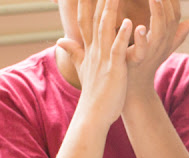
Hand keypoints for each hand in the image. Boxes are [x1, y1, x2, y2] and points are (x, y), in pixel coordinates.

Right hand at [57, 0, 133, 126]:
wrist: (94, 115)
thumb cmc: (93, 93)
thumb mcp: (82, 69)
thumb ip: (73, 52)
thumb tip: (59, 40)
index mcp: (89, 49)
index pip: (85, 18)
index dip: (85, 1)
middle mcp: (94, 50)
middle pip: (94, 17)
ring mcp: (103, 59)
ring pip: (105, 29)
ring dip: (110, 10)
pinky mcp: (114, 69)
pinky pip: (117, 49)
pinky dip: (123, 36)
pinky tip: (128, 22)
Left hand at [125, 0, 188, 91]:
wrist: (132, 90)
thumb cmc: (143, 65)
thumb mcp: (161, 48)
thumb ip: (176, 35)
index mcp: (165, 38)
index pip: (175, 13)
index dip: (173, 0)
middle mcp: (162, 44)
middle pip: (170, 18)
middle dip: (166, 0)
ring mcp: (151, 52)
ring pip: (160, 31)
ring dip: (158, 13)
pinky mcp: (136, 61)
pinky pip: (141, 49)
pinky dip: (141, 38)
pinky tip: (139, 26)